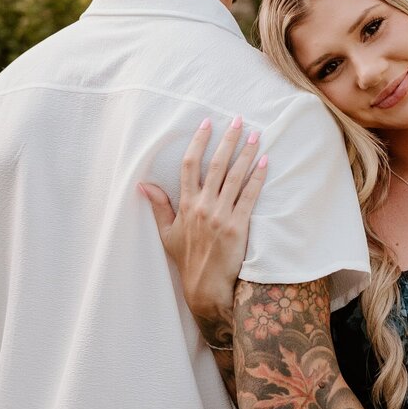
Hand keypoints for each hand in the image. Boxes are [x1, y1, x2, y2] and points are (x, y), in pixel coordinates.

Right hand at [139, 116, 266, 347]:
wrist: (205, 287)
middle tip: (239, 120)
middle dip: (228, 140)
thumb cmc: (187, 260)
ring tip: (256, 135)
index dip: (198, 142)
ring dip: (246, 153)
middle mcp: (202, 206)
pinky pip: (249, 196)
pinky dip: (257, 178)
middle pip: (216, 165)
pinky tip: (265, 162)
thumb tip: (142, 185)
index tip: (206, 124)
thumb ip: (159, 206)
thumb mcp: (167, 233)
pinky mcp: (238, 226)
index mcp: (185, 205)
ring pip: (234, 177)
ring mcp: (221, 215)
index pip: (189, 165)